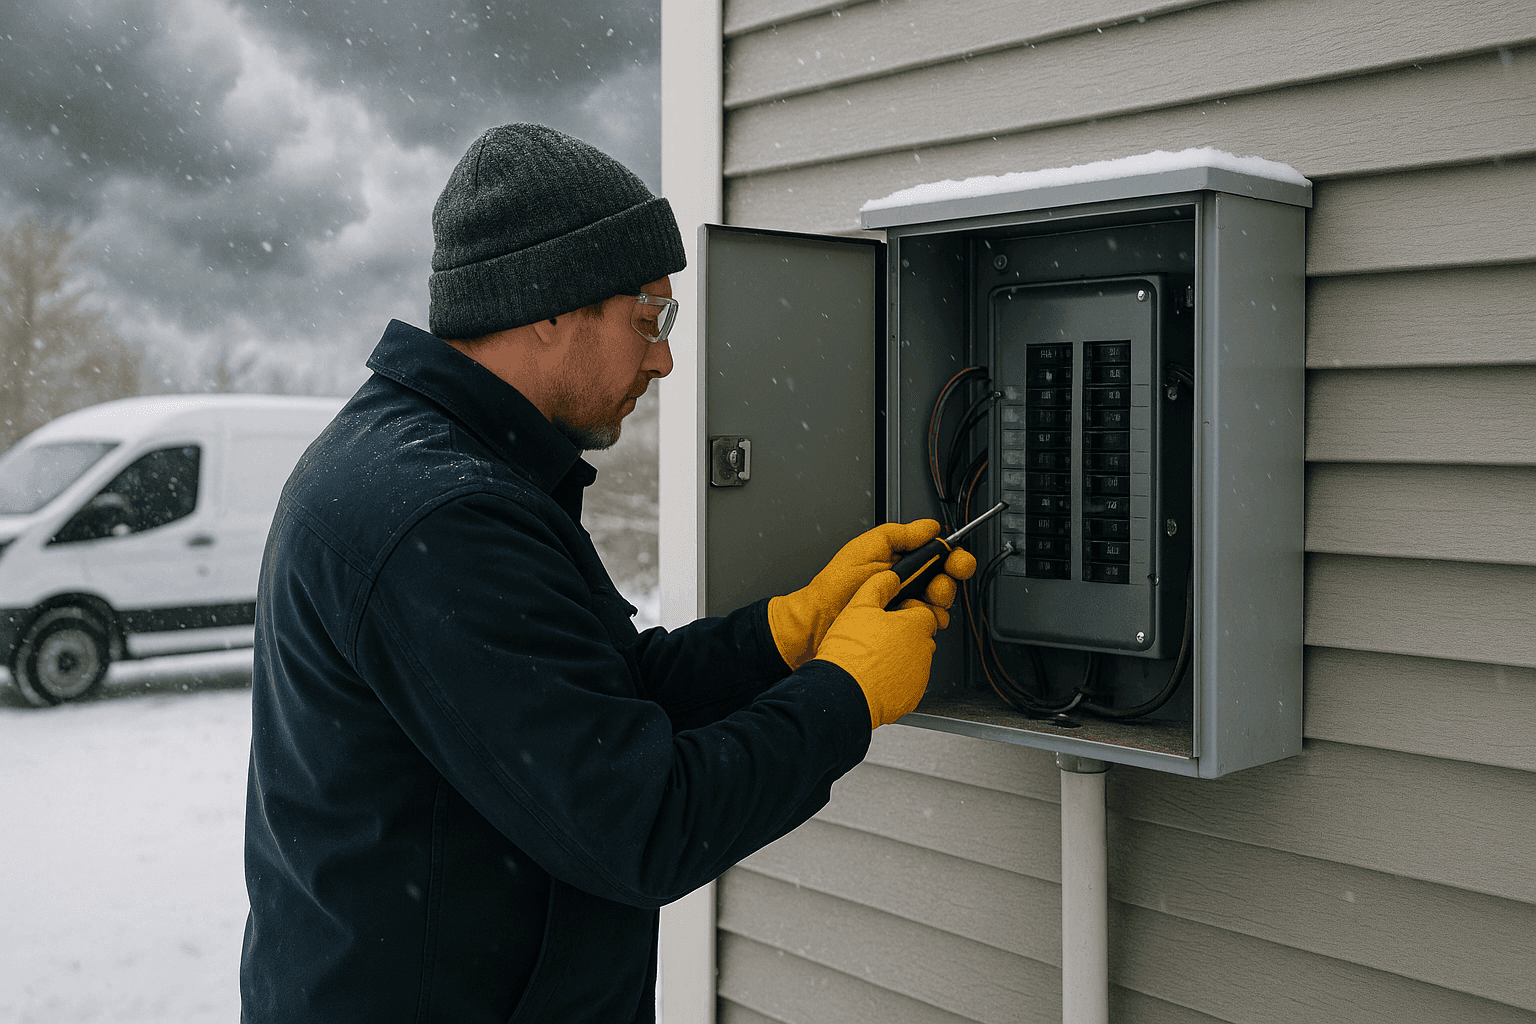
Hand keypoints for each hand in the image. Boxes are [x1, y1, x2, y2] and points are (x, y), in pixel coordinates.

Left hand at [768, 519, 965, 669]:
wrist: (820, 619)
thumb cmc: (837, 585)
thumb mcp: (868, 547)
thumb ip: (901, 534)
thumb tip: (929, 527)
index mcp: (902, 559)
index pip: (940, 555)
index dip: (954, 557)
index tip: (955, 561)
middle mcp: (907, 581)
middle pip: (947, 581)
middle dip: (946, 583)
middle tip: (935, 586)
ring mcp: (907, 605)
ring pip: (941, 605)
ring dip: (936, 604)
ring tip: (915, 602)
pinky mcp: (904, 628)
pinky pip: (929, 626)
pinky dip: (927, 623)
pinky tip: (912, 618)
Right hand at [813, 570, 940, 728]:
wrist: (843, 692)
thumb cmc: (850, 652)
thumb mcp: (859, 606)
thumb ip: (879, 585)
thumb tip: (890, 577)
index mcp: (915, 626)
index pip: (925, 613)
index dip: (907, 613)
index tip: (892, 616)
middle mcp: (924, 651)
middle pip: (920, 638)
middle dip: (904, 636)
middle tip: (878, 638)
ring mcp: (919, 677)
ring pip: (915, 662)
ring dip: (900, 659)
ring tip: (873, 659)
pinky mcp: (911, 698)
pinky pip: (907, 684)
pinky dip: (896, 681)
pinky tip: (875, 677)